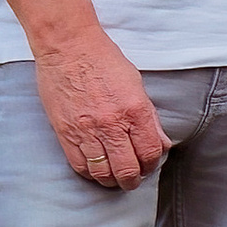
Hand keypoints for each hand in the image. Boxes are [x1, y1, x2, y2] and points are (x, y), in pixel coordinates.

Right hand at [35, 26, 168, 188]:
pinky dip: (90, 173)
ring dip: (111, 180)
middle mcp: (111, 124)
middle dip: (133, 180)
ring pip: (103, 173)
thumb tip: (160, 143)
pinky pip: (80, 165)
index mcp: (134, 110)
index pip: (150, 153)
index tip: (148, 166)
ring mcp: (86, 130)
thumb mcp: (135, 84)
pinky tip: (95, 169)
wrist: (67, 46)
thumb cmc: (102, 60)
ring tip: (114, 177)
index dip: (151, 165)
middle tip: (132, 178)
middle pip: (127, 170)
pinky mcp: (65, 132)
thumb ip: (149, 117)